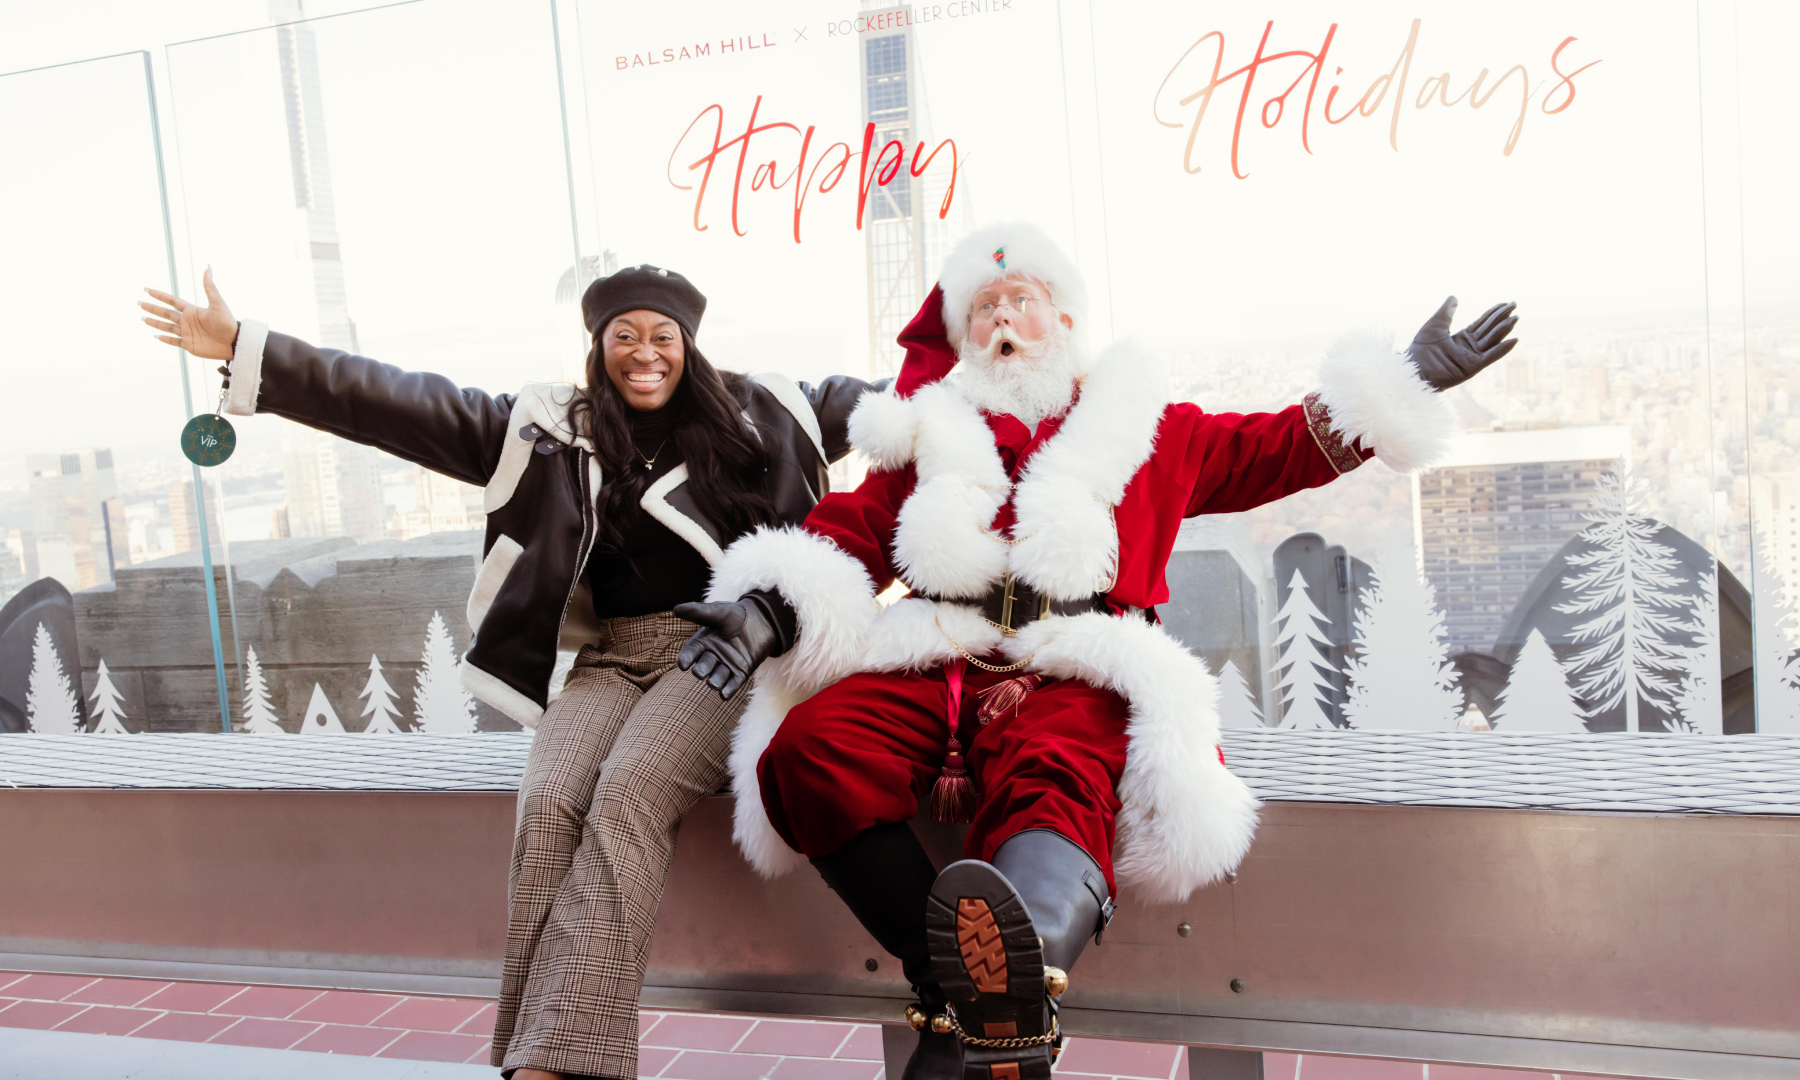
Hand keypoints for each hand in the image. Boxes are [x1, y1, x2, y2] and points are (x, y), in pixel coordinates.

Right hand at [140, 267, 237, 360]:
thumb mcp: (217, 303)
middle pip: (166, 313)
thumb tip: (208, 267)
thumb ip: (209, 286)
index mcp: (192, 310)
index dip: (159, 295)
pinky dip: (165, 339)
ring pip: (167, 327)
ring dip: (154, 323)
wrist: (233, 342)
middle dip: (152, 308)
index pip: (172, 301)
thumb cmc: (227, 322)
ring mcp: (187, 333)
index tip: (147, 290)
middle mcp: (187, 321)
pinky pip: (174, 341)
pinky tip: (156, 336)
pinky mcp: (189, 345)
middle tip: (139, 303)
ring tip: (143, 318)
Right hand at [674, 590, 795, 698]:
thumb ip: (699, 612)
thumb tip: (676, 609)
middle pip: (703, 667)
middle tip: (701, 672)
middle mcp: (712, 656)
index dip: (686, 658)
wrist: (762, 621)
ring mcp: (726, 666)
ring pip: (717, 678)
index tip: (683, 664)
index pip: (691, 653)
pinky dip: (728, 690)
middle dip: (702, 670)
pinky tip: (725, 694)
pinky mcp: (741, 673)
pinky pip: (733, 684)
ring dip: (715, 682)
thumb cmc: (736, 615)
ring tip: (713, 683)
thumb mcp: (718, 612)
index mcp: (703, 642)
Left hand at [1407, 296, 1518, 390]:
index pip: (1483, 323)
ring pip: (1492, 341)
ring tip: (1515, 317)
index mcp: (1462, 338)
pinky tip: (1514, 340)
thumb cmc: (1420, 349)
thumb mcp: (1435, 324)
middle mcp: (1470, 348)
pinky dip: (1502, 349)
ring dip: (1504, 329)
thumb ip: (1447, 312)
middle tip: (1515, 304)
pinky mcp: (1472, 368)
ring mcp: (1472, 358)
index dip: (1494, 313)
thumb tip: (1454, 297)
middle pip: (1490, 329)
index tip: (1506, 303)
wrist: (1412, 367)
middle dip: (1502, 317)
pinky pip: (1490, 357)